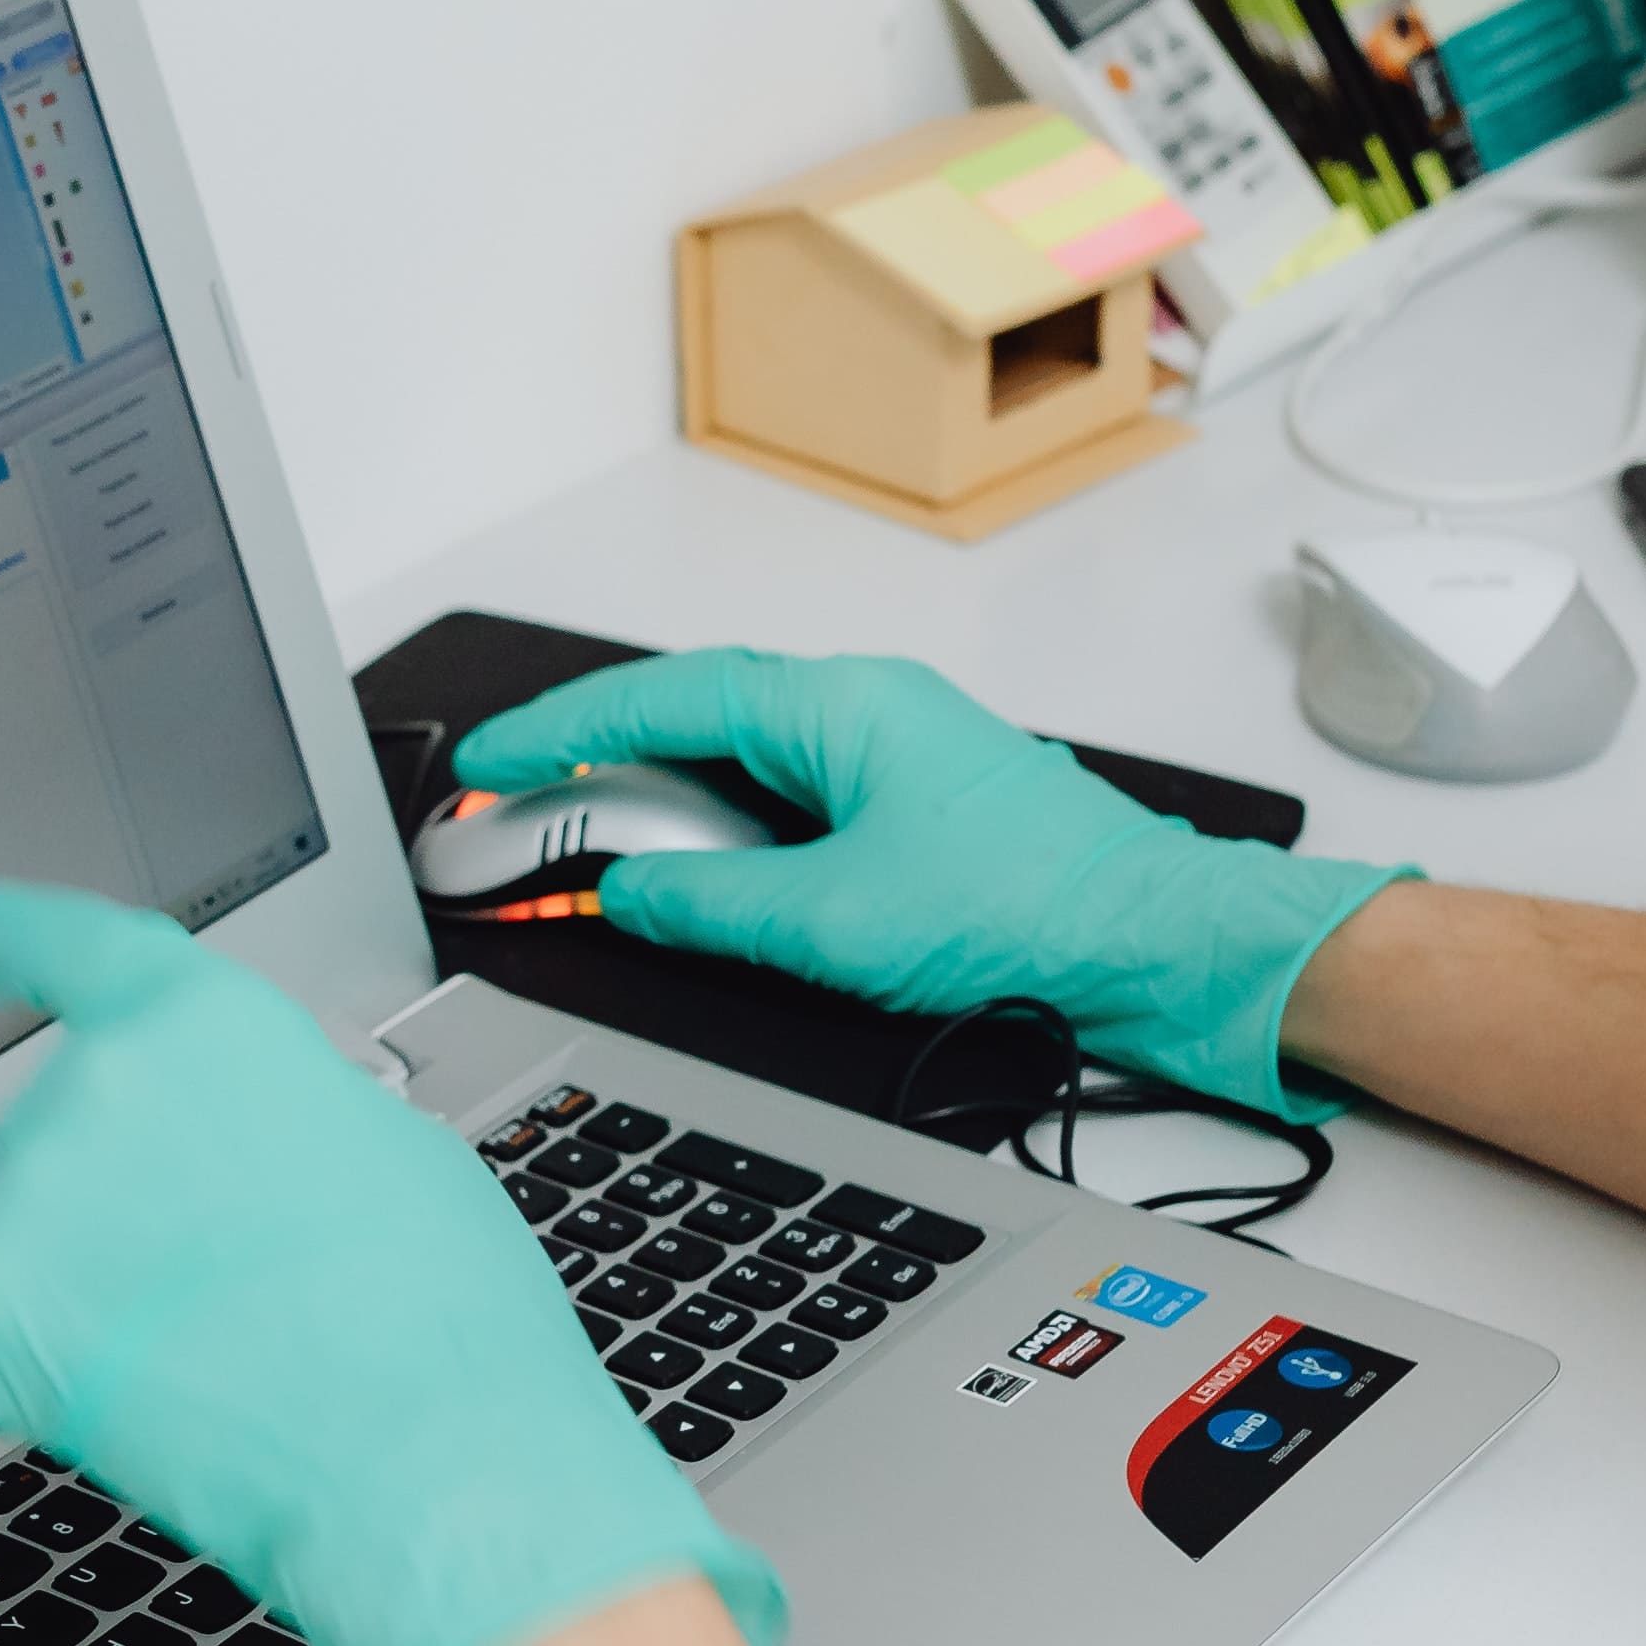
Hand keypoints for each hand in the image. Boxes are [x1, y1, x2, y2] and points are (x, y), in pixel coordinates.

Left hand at [0, 879, 780, 1645]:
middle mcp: (93, 1089)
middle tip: (231, 1284)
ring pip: (27, 1243)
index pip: (67, 947)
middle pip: (64, 1133)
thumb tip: (242, 1141)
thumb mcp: (388, 1145)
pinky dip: (30, 1374)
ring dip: (85, 1291)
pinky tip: (135, 1399)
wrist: (420, 1459)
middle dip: (121, 1202)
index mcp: (199, 1024)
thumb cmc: (437, 1318)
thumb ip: (276, 1107)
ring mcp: (26, 1205)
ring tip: (213, 1356)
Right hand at [455, 650, 1409, 1115]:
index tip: (487, 762)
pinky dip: (724, 835)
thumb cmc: (1032, 911)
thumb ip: (709, 907)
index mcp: (837, 707)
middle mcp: (863, 711)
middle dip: (594, 767)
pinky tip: (702, 883)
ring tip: (589, 860)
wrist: (1158, 944)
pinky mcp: (914, 807)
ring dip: (662, 808)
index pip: (660, 701)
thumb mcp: (833, 924)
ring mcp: (892, 754)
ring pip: (739, 763)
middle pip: (691, 719)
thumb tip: (628, 898)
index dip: (558, 734)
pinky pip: (788, 800)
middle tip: (512, 813)